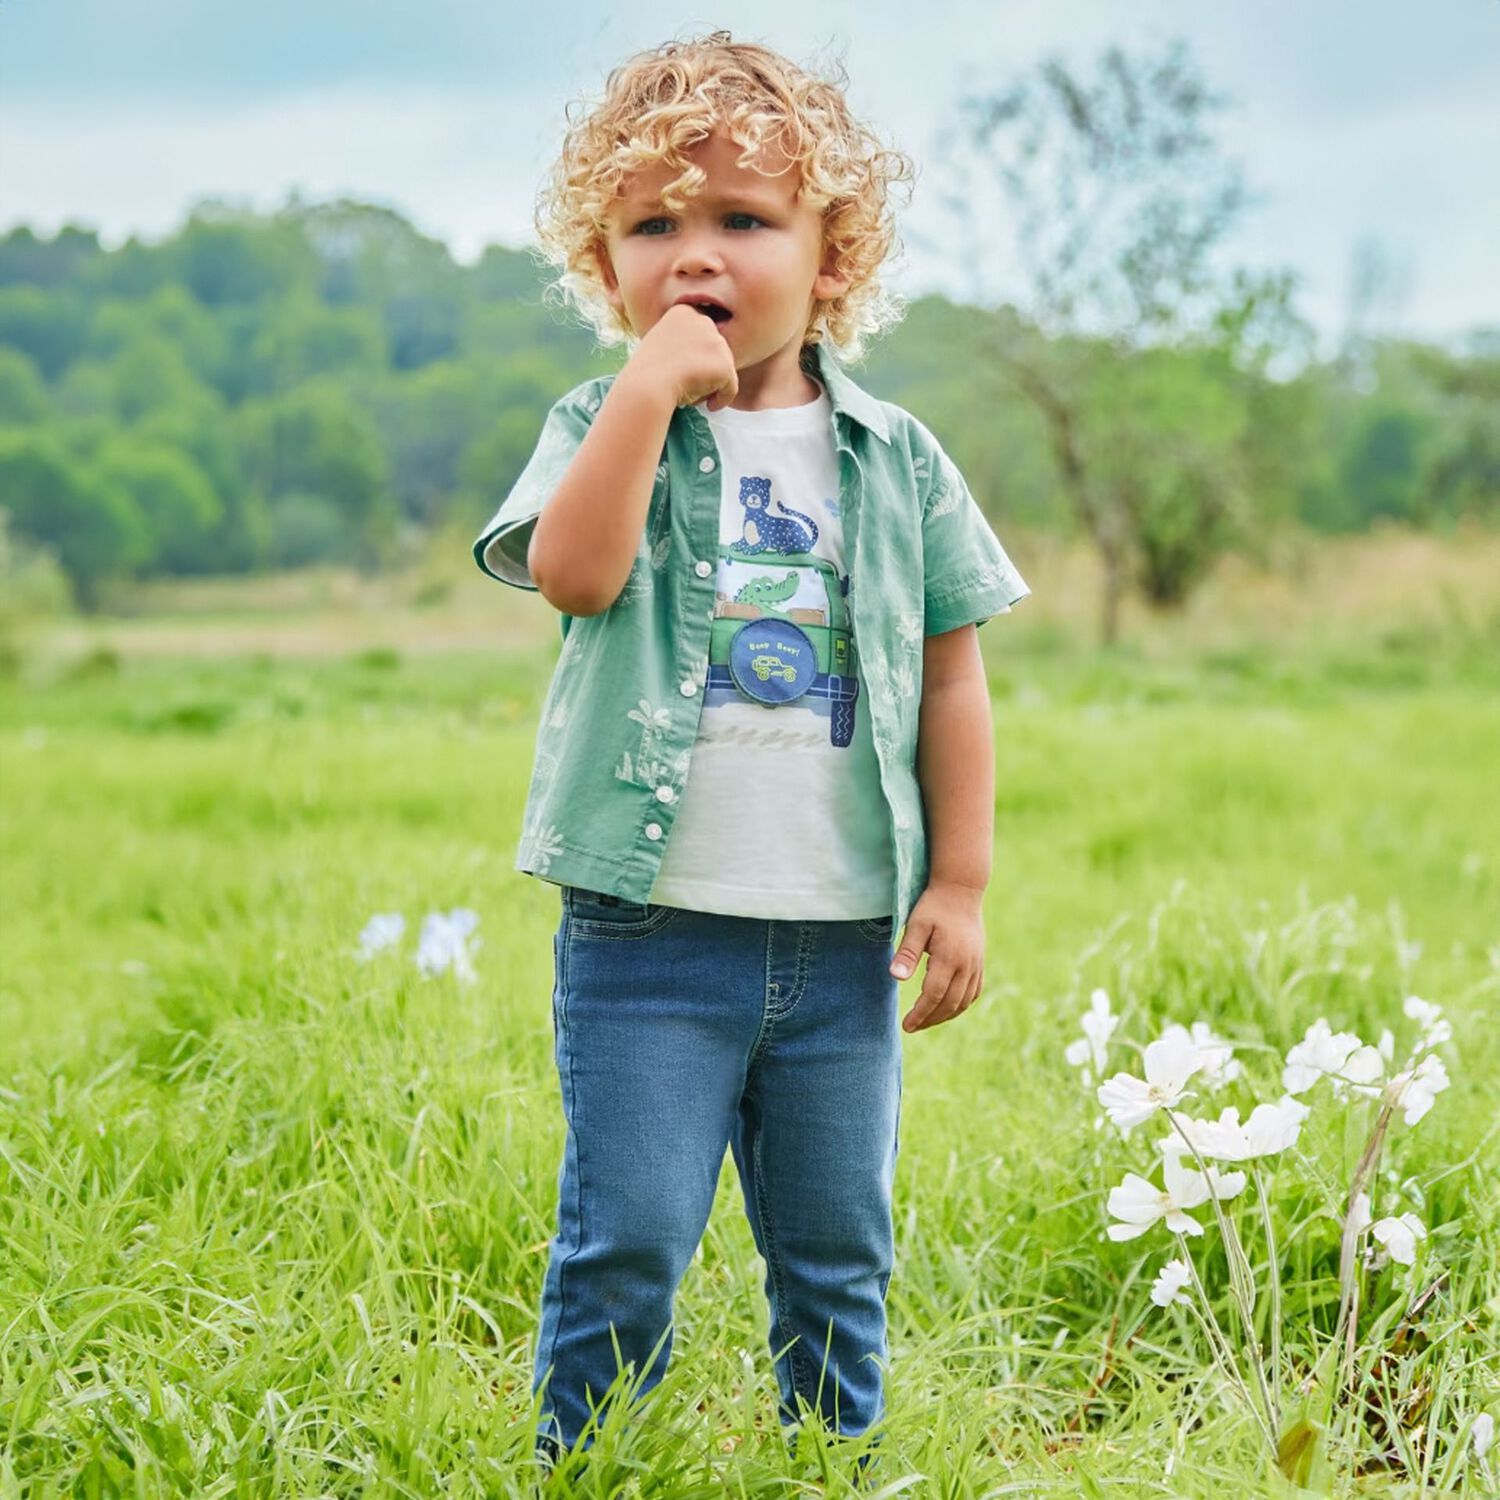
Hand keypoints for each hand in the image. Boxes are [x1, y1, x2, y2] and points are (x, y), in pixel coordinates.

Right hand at [629, 303, 739, 411]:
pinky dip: (722, 400)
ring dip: (710, 386)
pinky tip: (709, 406)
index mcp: (683, 312)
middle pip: (714, 353)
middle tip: (687, 386)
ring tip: (690, 394)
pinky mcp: (725, 364)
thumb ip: (681, 344)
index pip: (700, 337)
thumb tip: (696, 357)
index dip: (692, 359)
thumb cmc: (646, 373)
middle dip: (704, 372)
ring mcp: (716, 342)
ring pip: (723, 369)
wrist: (647, 386)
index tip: (679, 373)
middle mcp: (703, 321)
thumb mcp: (659, 346)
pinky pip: (731, 388)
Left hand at [890, 881, 985, 1032]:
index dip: (920, 1014)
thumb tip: (896, 977)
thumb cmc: (934, 906)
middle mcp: (967, 965)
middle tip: (912, 1027)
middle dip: (930, 1019)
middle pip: (950, 1003)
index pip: (933, 995)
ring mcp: (976, 964)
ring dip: (945, 1015)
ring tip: (926, 1021)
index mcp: (949, 957)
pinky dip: (961, 1005)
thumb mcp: (916, 925)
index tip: (907, 1025)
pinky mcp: (979, 962)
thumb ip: (907, 952)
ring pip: (964, 1001)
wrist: (961, 890)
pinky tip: (947, 1008)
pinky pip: (974, 992)